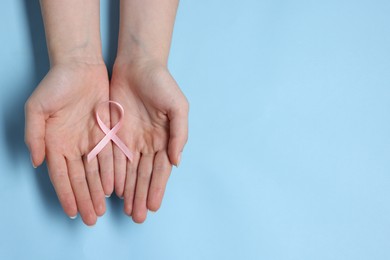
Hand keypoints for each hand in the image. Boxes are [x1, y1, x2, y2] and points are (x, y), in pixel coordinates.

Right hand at [25, 62, 113, 225]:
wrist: (80, 67)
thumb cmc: (56, 85)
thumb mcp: (37, 108)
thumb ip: (34, 135)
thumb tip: (38, 162)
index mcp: (55, 143)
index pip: (60, 175)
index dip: (66, 194)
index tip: (71, 212)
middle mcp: (73, 146)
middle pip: (80, 178)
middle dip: (85, 199)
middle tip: (91, 218)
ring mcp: (90, 140)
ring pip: (96, 172)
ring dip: (98, 191)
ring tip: (103, 209)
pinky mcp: (106, 133)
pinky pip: (110, 156)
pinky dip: (112, 172)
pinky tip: (114, 187)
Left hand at [110, 59, 188, 222]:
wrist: (138, 65)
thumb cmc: (162, 84)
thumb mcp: (178, 107)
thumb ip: (179, 134)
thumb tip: (176, 161)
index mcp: (165, 139)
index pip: (160, 170)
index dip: (156, 188)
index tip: (152, 206)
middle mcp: (148, 143)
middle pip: (144, 175)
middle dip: (141, 196)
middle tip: (137, 217)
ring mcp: (131, 140)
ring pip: (129, 172)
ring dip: (129, 191)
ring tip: (126, 210)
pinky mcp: (115, 133)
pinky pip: (114, 158)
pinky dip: (115, 175)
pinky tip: (114, 190)